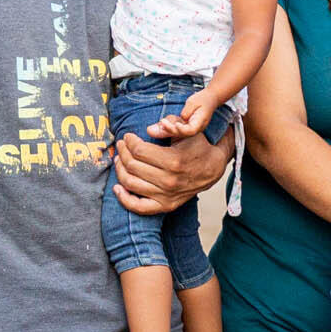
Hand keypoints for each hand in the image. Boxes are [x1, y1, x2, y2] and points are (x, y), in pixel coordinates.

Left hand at [112, 127, 232, 214]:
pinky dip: (124, 198)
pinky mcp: (165, 206)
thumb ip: (170, 124)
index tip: (128, 136)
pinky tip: (117, 187)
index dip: (129, 142)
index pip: (139, 151)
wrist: (212, 169)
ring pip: (130, 183)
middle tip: (122, 145)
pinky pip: (138, 207)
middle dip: (122, 152)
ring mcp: (166, 195)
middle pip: (132, 166)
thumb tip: (150, 129)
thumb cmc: (197, 146)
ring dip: (120, 170)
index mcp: (173, 161)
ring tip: (119, 160)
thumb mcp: (187, 130)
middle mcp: (169, 180)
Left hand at [145, 97, 212, 140]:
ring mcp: (192, 129)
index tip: (175, 124)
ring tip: (160, 124)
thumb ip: (187, 111)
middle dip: (171, 129)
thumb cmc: (202, 99)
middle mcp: (197, 128)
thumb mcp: (194, 102)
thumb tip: (181, 118)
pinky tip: (161, 125)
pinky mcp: (188, 126)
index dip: (182, 129)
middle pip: (183, 133)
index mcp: (201, 122)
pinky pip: (178, 130)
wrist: (210, 99)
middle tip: (162, 123)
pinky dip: (170, 128)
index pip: (191, 130)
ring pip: (180, 133)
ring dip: (169, 130)